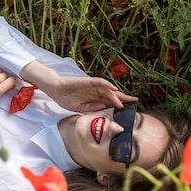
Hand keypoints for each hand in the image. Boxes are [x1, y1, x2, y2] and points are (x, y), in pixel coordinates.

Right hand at [20, 60, 136, 111]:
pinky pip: (99, 82)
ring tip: (125, 101)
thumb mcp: (79, 108)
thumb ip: (91, 108)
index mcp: (94, 99)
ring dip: (116, 95)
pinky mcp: (87, 81)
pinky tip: (114, 88)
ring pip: (108, 90)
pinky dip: (107, 84)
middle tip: (135, 101)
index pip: (109, 102)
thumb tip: (103, 108)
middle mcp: (95, 92)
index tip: (129, 109)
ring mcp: (92, 86)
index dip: (119, 105)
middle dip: (124, 98)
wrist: (55, 90)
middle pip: (112, 95)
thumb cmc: (66, 99)